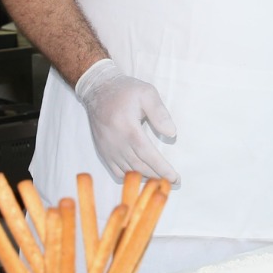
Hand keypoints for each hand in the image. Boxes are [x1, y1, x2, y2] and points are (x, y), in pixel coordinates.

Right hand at [75, 59, 179, 183]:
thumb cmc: (125, 90)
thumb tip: (172, 133)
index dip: (162, 169)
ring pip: (129, 171)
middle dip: (158, 177)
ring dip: (146, 178)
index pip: (148, 155)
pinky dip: (131, 177)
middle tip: (174, 182)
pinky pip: (117, 172)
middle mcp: (116, 142)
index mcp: (128, 128)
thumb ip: (160, 113)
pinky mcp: (103, 152)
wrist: (97, 90)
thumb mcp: (146, 93)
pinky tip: (143, 176)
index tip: (175, 178)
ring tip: (161, 181)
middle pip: (140, 167)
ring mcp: (108, 149)